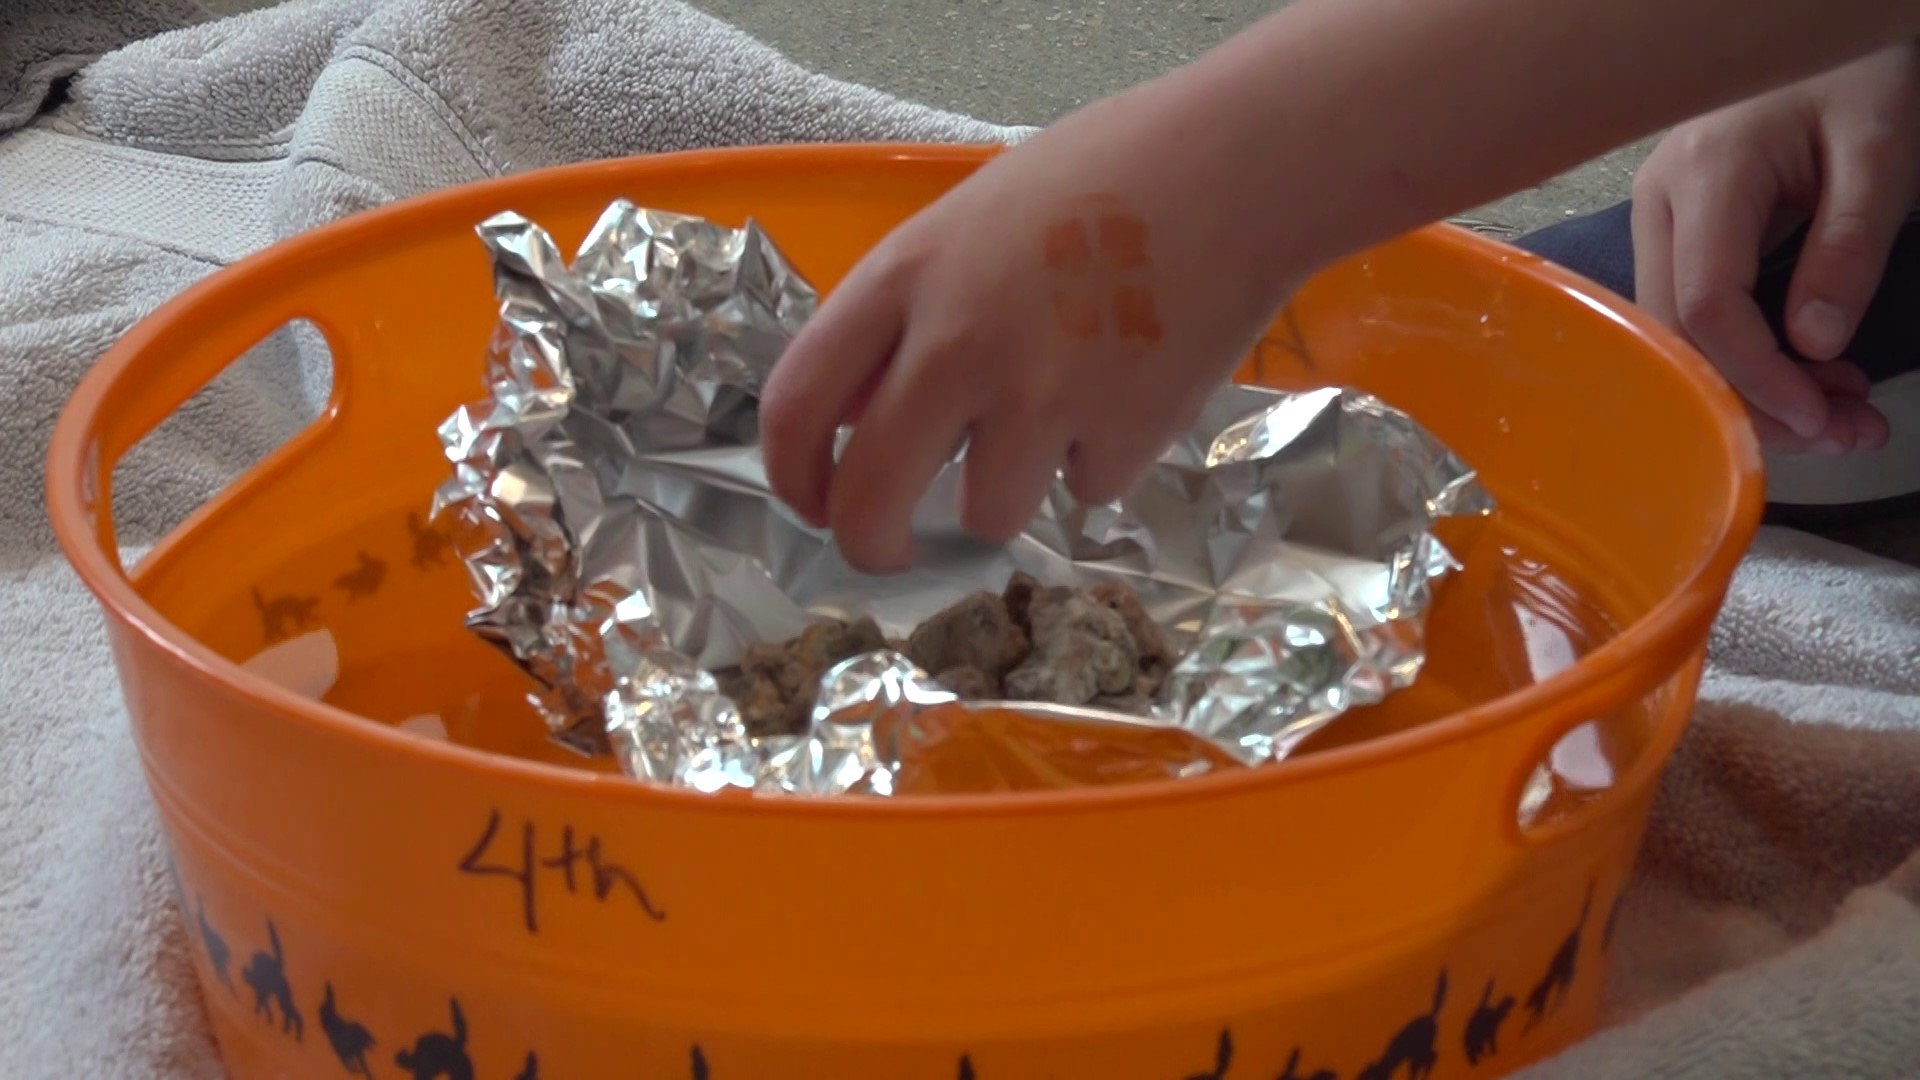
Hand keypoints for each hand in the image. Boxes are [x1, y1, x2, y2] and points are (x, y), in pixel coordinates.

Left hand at [759, 81, 1294, 572]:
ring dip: (1010, 492)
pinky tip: (1129, 389)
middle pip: (869, 497)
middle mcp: (957, 345)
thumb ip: (907, 316)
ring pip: (986, 515)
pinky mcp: (1124, 434)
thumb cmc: (1098, 178)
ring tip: (1057, 415)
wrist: (1235, 165)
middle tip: (892, 552)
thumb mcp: (967, 225)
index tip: (814, 503)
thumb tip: (860, 419)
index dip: (792, 477)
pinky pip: (1087, 490)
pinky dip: (1101, 460)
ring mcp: (1042, 396)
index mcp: (904, 279)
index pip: (797, 404)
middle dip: (870, 546)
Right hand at [1631, 41, 1919, 452]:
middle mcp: (1661, 204)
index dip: (1757, 375)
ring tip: (1842, 415)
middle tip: (1845, 435)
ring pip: (1685, 332)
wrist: (1822, 20)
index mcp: (1706, 177)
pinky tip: (1810, 373)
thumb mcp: (1882, 149)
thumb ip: (1850, 245)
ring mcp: (1660, 217)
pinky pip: (1699, 310)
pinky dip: (1751, 354)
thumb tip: (1814, 348)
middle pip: (1682, 332)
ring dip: (1756, 385)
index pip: (1708, 305)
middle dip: (1757, 398)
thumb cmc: (1857, 69)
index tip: (1824, 419)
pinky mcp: (1678, 229)